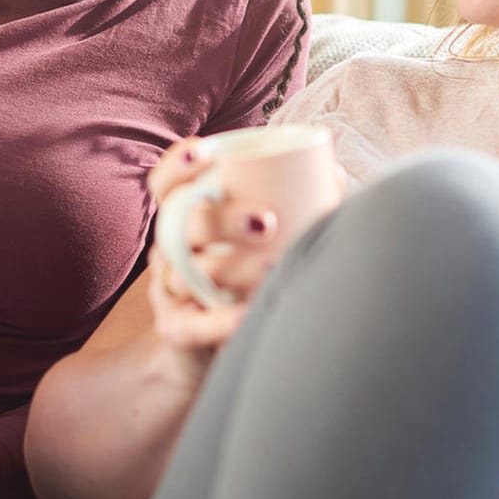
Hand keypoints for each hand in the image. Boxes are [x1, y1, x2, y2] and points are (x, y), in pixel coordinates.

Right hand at [142, 138, 280, 378]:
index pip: (166, 185)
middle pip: (181, 226)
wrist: (204, 346)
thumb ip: (288, 205)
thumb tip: (332, 172)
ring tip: (273, 266)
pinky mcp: (175, 329)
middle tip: (267, 221)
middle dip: (221, 219)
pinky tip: (249, 314)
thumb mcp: (250, 240)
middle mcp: (169, 250)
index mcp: (184, 219)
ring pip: (189, 275)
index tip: (207, 152)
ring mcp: (169, 291)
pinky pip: (193, 324)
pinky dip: (221, 321)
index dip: (178, 165)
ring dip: (232, 268)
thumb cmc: (238, 278)